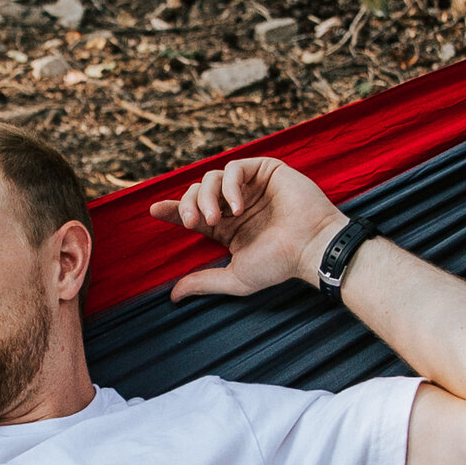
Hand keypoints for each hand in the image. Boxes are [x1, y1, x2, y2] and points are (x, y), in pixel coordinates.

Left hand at [153, 155, 343, 302]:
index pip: (193, 213)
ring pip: (212, 177)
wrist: (311, 248)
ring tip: (215, 218)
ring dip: (207, 196)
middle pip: (198, 192)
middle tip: (193, 222)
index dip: (172, 210)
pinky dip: (229, 185)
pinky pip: (235, 168)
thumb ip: (204, 282)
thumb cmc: (280, 265)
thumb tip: (173, 295)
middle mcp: (236, 204)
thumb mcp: (235, 277)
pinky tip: (237, 206)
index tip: (154, 211)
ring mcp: (250, 186)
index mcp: (227, 226)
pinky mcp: (266, 170)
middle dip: (188, 204)